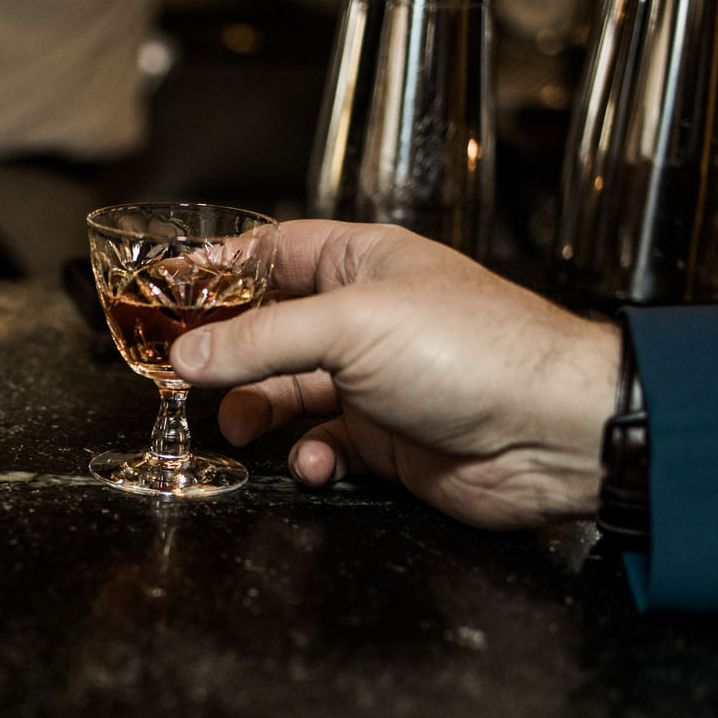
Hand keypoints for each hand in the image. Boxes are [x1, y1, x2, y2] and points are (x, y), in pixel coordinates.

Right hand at [170, 221, 618, 530]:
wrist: (551, 432)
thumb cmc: (479, 352)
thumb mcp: (351, 327)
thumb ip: (259, 340)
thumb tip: (188, 353)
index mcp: (364, 264)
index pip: (274, 253)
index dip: (219, 272)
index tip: (166, 293)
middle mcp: (367, 319)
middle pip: (268, 331)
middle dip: (226, 358)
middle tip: (184, 378)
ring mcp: (375, 382)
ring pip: (287, 394)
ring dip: (258, 413)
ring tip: (243, 428)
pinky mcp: (385, 440)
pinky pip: (322, 448)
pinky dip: (309, 460)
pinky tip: (317, 463)